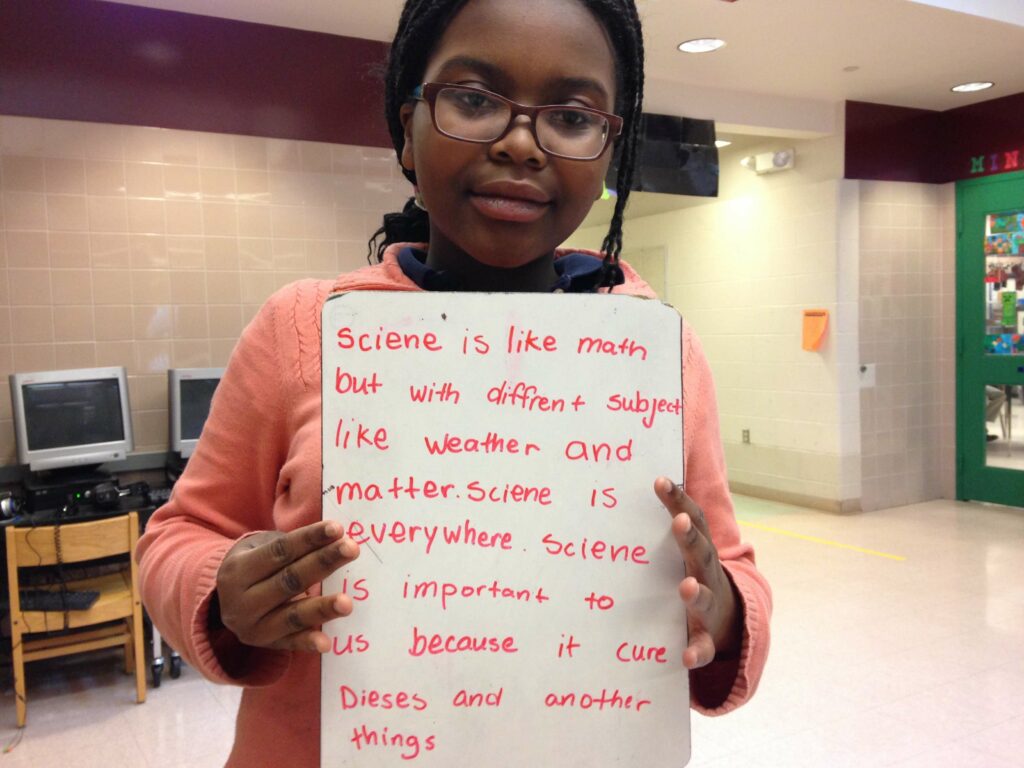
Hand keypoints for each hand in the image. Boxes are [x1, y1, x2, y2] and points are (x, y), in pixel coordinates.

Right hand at [215, 521, 359, 653]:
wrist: (222, 601)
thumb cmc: (254, 566)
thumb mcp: (259, 549)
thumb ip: (291, 546)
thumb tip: (334, 539)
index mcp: (239, 569)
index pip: (280, 551)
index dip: (309, 539)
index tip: (337, 529)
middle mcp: (241, 600)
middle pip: (289, 580)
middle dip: (323, 563)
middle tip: (352, 549)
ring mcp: (251, 627)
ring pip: (291, 616)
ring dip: (321, 608)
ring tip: (347, 602)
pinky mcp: (264, 645)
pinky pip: (289, 644)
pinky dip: (307, 642)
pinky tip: (326, 642)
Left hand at [655, 477, 741, 668]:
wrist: (730, 623)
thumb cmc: (696, 577)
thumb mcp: (688, 551)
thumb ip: (671, 523)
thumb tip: (642, 486)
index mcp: (699, 551)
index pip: (692, 520)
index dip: (679, 500)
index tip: (660, 481)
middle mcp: (707, 575)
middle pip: (701, 553)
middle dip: (690, 538)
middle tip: (679, 522)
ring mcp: (710, 607)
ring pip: (705, 599)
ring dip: (696, 593)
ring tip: (686, 588)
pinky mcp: (707, 639)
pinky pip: (702, 647)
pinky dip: (695, 651)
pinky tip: (685, 657)